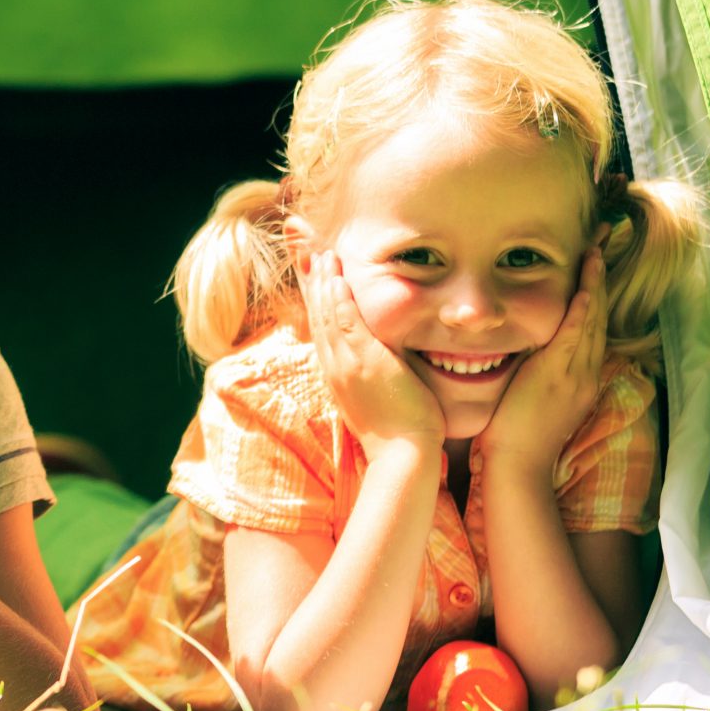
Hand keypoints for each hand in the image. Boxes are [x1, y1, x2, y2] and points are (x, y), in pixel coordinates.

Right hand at [302, 251, 443, 452]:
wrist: (402, 455)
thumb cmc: (398, 435)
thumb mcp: (376, 401)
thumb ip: (372, 379)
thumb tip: (381, 368)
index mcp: (337, 375)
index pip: (321, 329)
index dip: (315, 301)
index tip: (312, 276)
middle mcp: (334, 368)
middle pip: (317, 317)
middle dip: (312, 284)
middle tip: (307, 255)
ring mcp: (346, 365)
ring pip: (328, 316)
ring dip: (324, 283)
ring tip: (323, 255)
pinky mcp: (364, 362)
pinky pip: (346, 324)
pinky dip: (339, 300)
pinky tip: (337, 280)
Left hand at [473, 244, 608, 488]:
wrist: (519, 469)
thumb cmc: (516, 440)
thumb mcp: (533, 401)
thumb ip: (534, 375)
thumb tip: (522, 352)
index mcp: (579, 380)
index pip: (590, 327)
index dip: (594, 293)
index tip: (593, 264)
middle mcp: (584, 374)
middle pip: (597, 316)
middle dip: (599, 278)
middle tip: (601, 241)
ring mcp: (574, 374)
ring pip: (590, 320)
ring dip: (593, 282)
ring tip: (595, 248)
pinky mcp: (558, 376)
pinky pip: (574, 335)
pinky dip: (582, 308)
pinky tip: (586, 285)